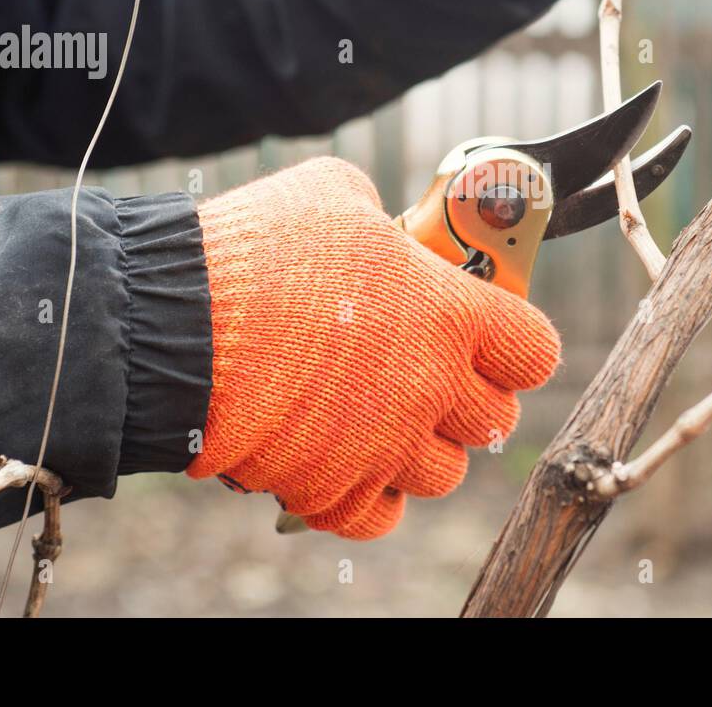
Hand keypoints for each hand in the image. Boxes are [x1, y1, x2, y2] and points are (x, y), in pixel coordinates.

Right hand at [186, 158, 560, 538]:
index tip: (494, 338)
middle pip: (493, 420)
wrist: (177, 326)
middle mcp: (431, 387)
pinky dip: (369, 494)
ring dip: (420, 448)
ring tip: (380, 416)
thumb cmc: (259, 252)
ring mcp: (385, 446)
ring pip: (443, 473)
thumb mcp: (334, 195)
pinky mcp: (333, 489)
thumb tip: (383, 229)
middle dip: (469, 398)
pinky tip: (345, 457)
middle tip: (431, 374)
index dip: (517, 345)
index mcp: (449, 315)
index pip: (534, 351)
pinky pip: (380, 515)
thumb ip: (380, 218)